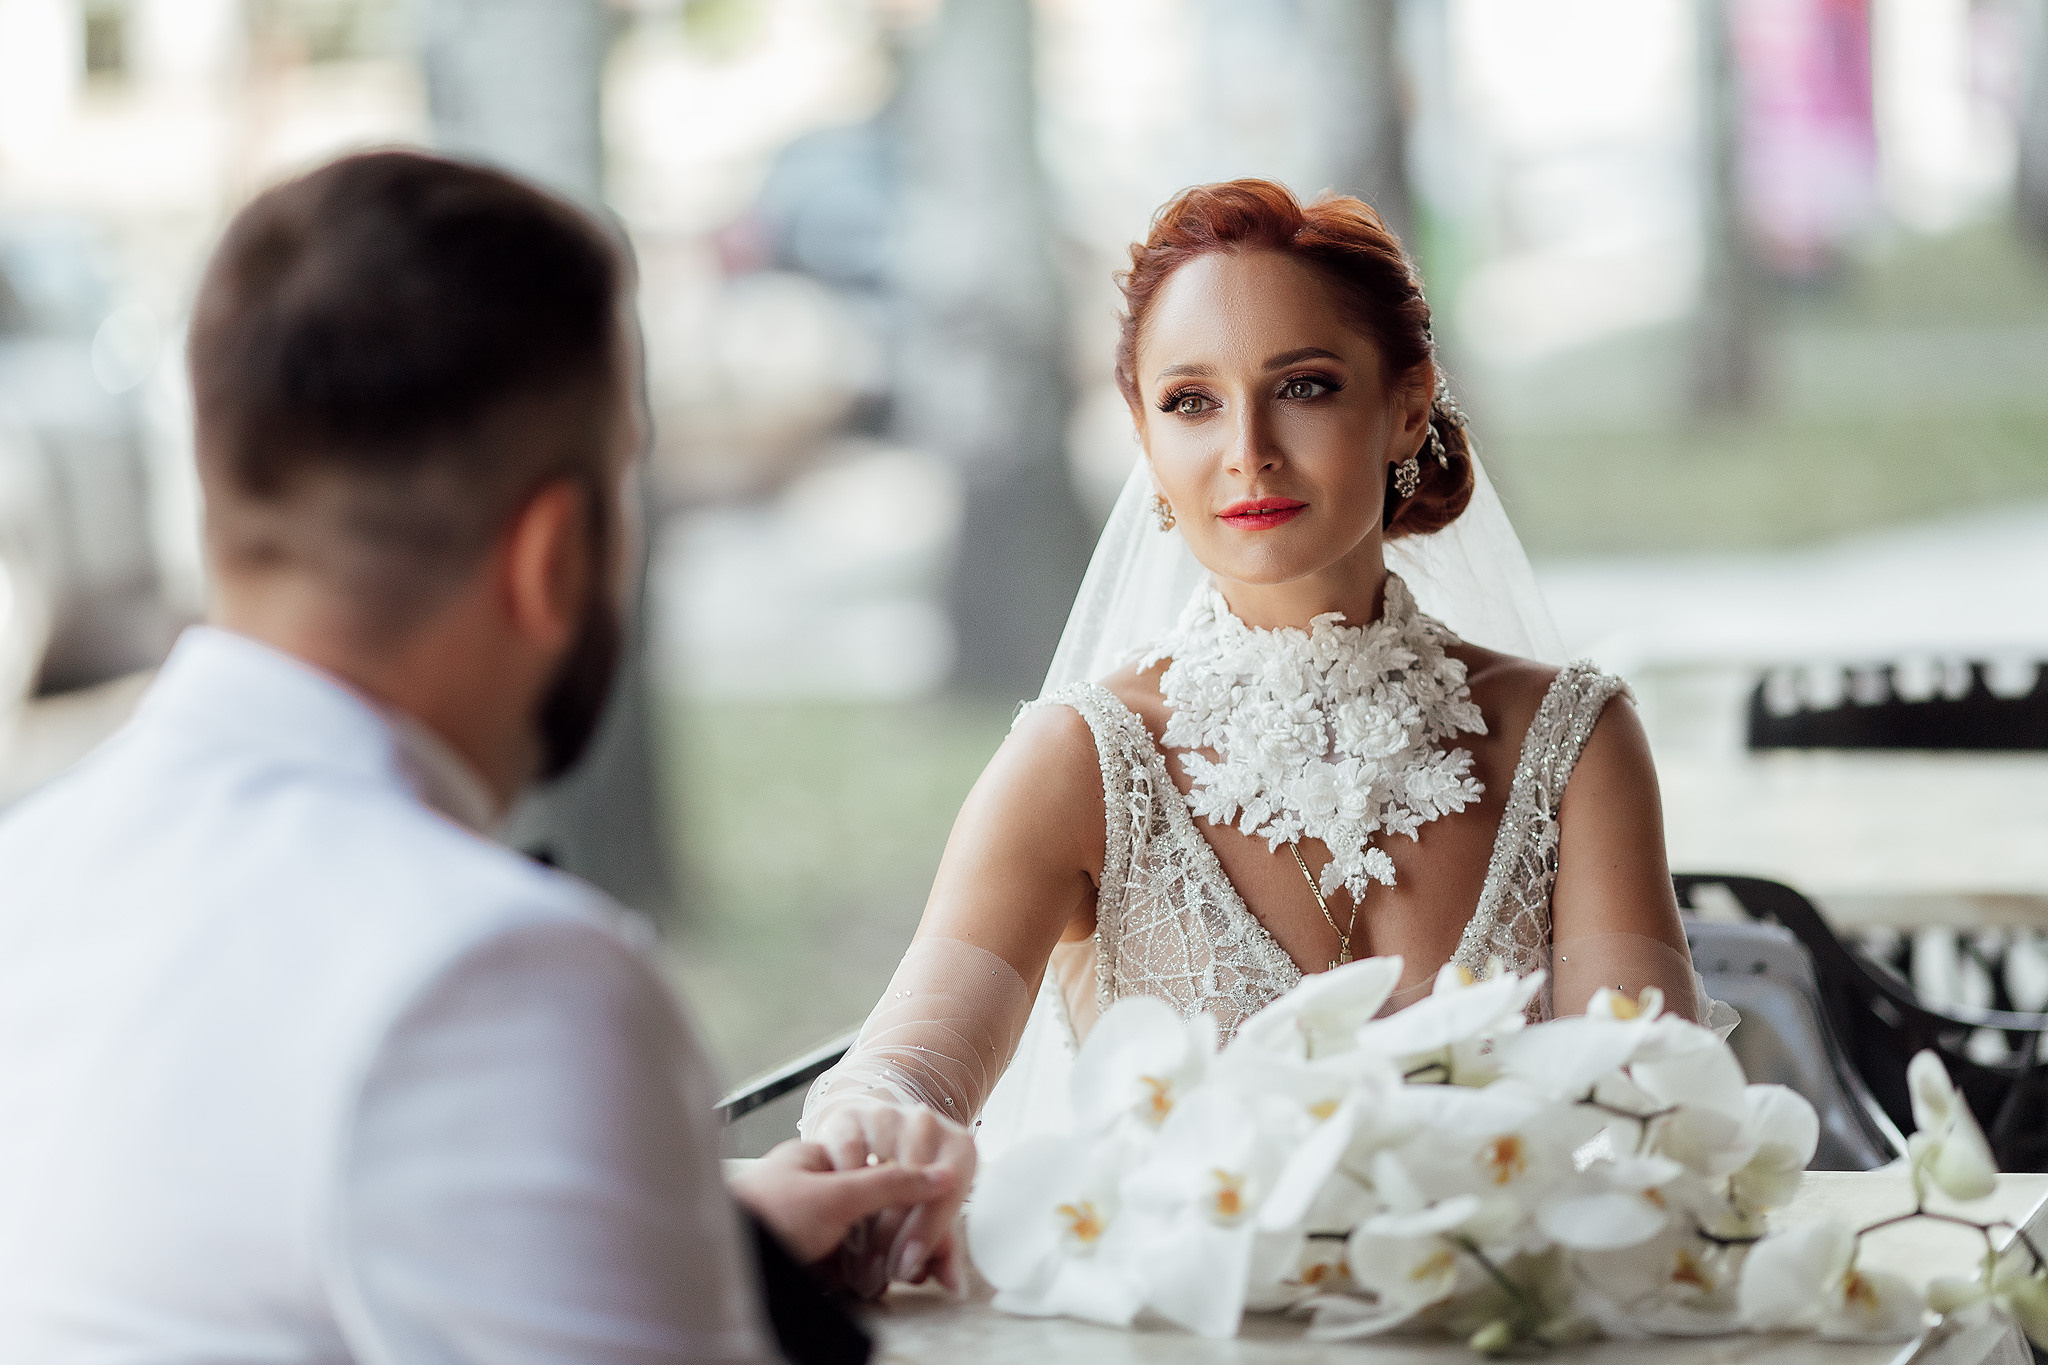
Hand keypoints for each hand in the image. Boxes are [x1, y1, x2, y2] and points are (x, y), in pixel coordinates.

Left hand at [729, 1138, 958, 1267]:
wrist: (719, 1269)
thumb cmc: (762, 1218)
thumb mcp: (834, 1196)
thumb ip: (890, 1182)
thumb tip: (941, 1176)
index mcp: (823, 1156)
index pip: (888, 1167)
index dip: (914, 1195)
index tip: (934, 1219)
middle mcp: (821, 1186)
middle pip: (883, 1207)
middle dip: (903, 1236)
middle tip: (916, 1262)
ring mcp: (817, 1224)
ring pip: (871, 1239)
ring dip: (887, 1259)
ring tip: (895, 1276)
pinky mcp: (814, 1259)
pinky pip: (854, 1265)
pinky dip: (866, 1276)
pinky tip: (873, 1286)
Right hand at [809, 1096, 977, 1296]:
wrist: (883, 1133)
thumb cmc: (916, 1182)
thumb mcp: (934, 1209)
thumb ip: (942, 1249)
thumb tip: (955, 1288)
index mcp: (960, 1148)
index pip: (944, 1197)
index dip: (924, 1236)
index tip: (905, 1268)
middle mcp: (928, 1124)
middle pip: (909, 1188)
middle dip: (888, 1241)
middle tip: (875, 1276)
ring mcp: (889, 1116)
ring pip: (875, 1174)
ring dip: (863, 1222)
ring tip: (856, 1259)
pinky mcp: (852, 1116)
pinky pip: (846, 1156)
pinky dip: (841, 1190)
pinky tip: (840, 1220)